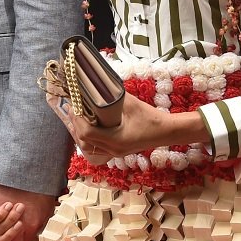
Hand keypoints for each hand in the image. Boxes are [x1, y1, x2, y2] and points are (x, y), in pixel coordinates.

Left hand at [49, 92, 204, 161]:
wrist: (167, 131)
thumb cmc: (150, 117)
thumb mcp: (130, 104)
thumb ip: (111, 97)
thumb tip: (94, 87)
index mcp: (116, 140)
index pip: (87, 133)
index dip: (77, 119)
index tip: (74, 105)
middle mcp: (113, 150)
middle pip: (84, 141)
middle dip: (76, 124)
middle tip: (73, 108)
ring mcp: (115, 153)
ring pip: (89, 147)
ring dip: (80, 133)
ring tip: (78, 117)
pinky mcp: (117, 152)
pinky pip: (96, 147)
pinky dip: (89, 137)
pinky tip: (88, 126)